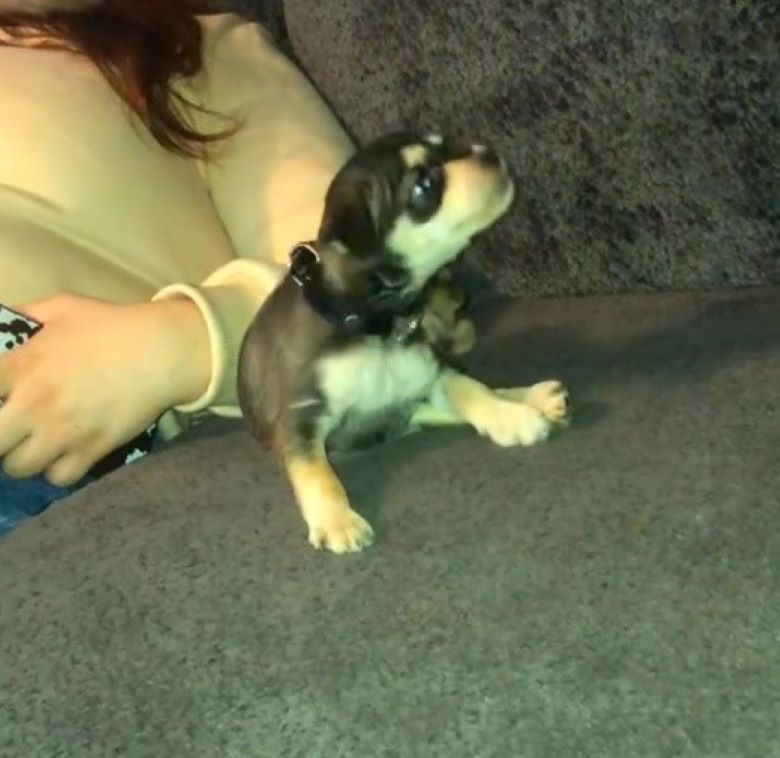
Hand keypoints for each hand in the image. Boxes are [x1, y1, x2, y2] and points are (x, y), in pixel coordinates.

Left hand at [0, 293, 210, 485]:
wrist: (162, 351)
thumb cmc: (112, 326)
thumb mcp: (62, 307)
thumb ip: (24, 315)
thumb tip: (1, 326)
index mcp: (21, 366)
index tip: (2, 401)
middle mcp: (33, 404)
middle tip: (12, 428)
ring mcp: (63, 431)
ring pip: (18, 467)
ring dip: (24, 456)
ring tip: (36, 444)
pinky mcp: (92, 449)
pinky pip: (59, 477)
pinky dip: (59, 470)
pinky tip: (65, 454)